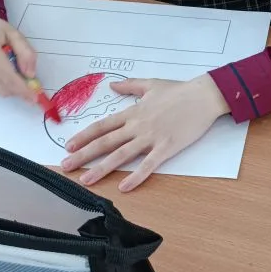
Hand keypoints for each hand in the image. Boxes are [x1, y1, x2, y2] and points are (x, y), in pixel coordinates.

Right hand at [0, 13, 37, 102]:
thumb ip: (25, 52)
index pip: (8, 76)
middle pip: (3, 87)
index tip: (35, 97)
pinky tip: (1, 73)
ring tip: (15, 75)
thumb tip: (30, 75)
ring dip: (10, 88)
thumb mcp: (14, 34)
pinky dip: (0, 85)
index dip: (23, 89)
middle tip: (31, 88)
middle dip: (19, 90)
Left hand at [61, 75, 229, 191]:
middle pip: (105, 142)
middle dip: (84, 155)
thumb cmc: (180, 90)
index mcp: (133, 112)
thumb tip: (112, 86)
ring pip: (121, 155)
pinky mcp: (167, 147)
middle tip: (66, 166)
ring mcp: (151, 137)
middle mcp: (138, 126)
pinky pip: (148, 165)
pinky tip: (124, 187)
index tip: (69, 146)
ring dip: (102, 169)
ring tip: (86, 180)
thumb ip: (130, 86)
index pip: (103, 126)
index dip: (84, 136)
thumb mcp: (151, 84)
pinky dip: (136, 176)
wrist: (204, 96)